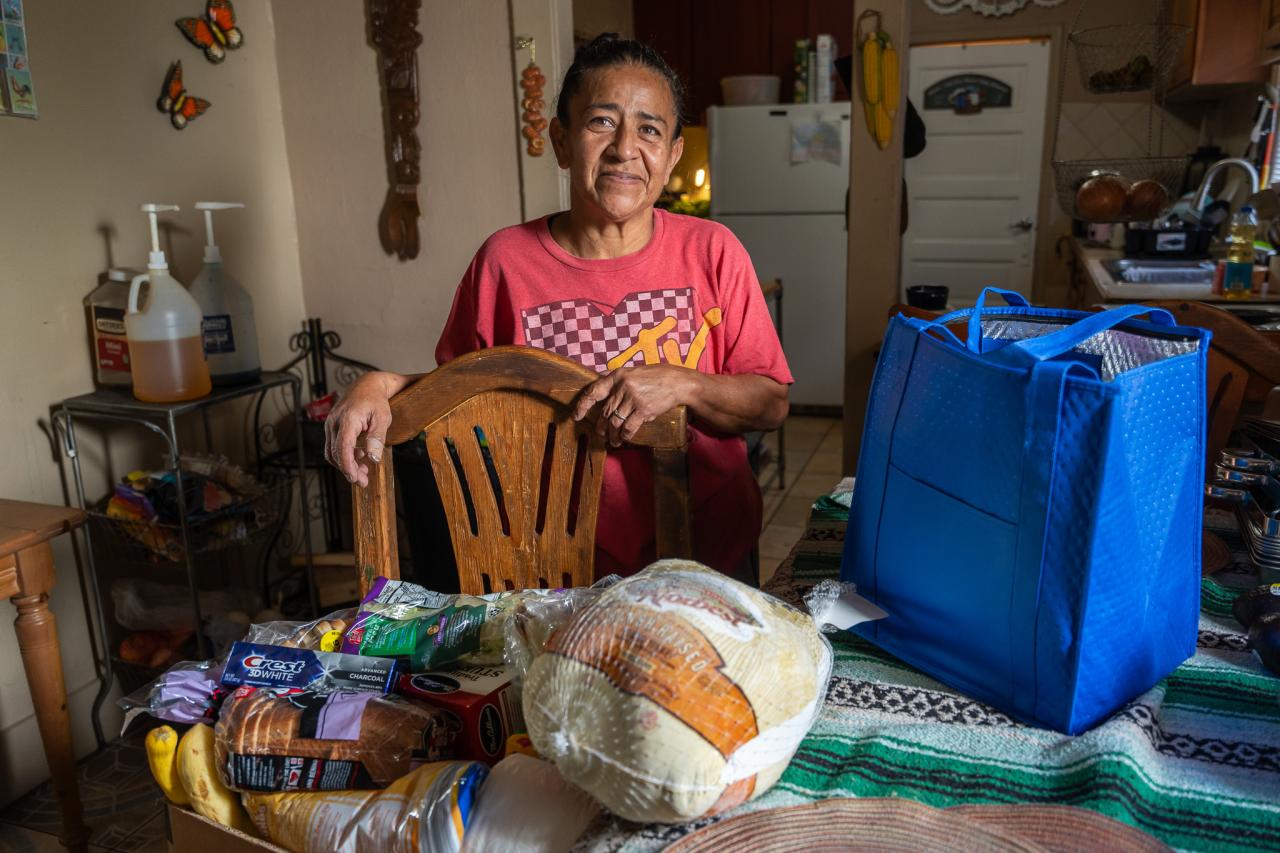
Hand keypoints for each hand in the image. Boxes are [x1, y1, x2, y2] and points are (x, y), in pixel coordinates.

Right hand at [324, 373, 396, 487]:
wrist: (366, 386)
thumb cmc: (376, 401)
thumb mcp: (383, 418)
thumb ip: (377, 438)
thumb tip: (373, 458)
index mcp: (348, 419)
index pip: (342, 447)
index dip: (347, 466)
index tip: (356, 478)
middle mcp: (335, 422)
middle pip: (336, 453)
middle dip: (348, 470)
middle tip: (363, 482)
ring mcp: (331, 425)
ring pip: (332, 451)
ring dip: (345, 464)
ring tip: (363, 472)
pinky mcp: (332, 428)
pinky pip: (334, 446)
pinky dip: (344, 456)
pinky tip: (358, 458)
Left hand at [573, 365, 696, 445]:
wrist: (678, 382)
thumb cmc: (657, 377)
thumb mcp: (634, 372)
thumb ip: (618, 380)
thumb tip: (601, 384)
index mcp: (619, 375)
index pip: (594, 391)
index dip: (583, 405)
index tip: (577, 416)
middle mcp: (623, 386)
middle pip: (605, 411)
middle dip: (601, 427)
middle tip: (601, 435)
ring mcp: (633, 398)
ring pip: (614, 422)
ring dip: (612, 435)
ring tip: (613, 441)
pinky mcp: (644, 410)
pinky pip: (628, 427)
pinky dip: (625, 435)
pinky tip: (624, 438)